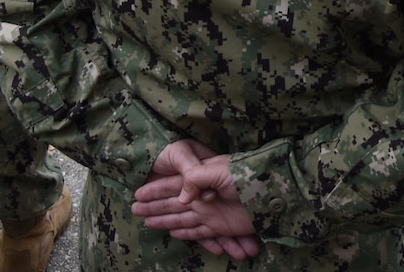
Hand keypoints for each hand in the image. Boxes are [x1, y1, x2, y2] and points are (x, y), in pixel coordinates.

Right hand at [133, 143, 259, 259]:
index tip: (137, 194)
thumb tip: (182, 198)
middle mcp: (201, 196)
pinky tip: (173, 233)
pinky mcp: (220, 224)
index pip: (170, 186)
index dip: (153, 190)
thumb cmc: (244, 173)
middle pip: (172, 204)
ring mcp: (209, 211)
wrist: (269, 188)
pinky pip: (199, 232)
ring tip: (147, 223)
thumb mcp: (218, 169)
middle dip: (153, 206)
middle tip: (134, 210)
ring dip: (165, 221)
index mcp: (199, 179)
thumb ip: (197, 178)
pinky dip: (186, 234)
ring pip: (181, 219)